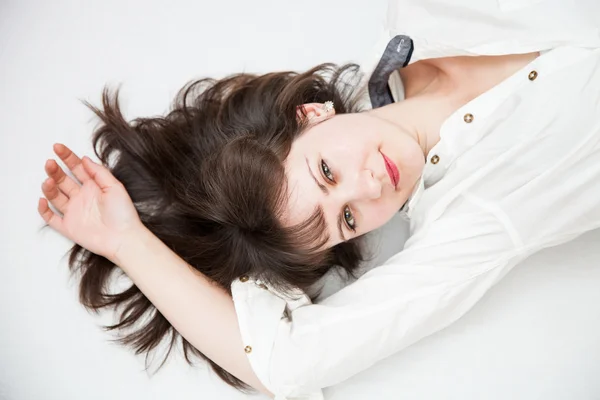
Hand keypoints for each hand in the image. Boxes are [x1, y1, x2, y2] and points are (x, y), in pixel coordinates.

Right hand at [38, 143, 143, 262]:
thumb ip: (99, 172)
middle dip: (55, 170)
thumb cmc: (123, 213)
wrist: (124, 238)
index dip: (67, 157)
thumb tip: (85, 159)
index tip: (58, 147)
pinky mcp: (69, 227)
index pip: (77, 168)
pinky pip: (51, 218)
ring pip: (55, 196)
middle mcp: (82, 197)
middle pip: (63, 180)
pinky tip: (43, 200)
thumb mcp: (115, 187)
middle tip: (50, 163)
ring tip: (48, 180)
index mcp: (93, 186)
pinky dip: (44, 210)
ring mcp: (74, 212)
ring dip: (49, 187)